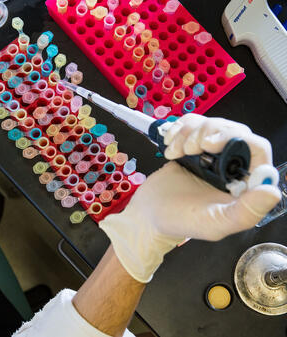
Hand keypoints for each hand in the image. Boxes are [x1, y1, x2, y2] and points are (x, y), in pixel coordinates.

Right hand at [100, 114, 280, 282]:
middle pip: (234, 130)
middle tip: (191, 149)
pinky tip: (171, 147)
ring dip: (191, 132)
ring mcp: (212, 153)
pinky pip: (193, 123)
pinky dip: (179, 129)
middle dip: (209, 133)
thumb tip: (272, 192)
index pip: (258, 150)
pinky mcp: (193, 145)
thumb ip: (246, 212)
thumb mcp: (215, 224)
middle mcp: (233, 166)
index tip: (210, 146)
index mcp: (246, 184)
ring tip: (177, 152)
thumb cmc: (182, 222)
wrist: (149, 214)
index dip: (238, 140)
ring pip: (212, 124)